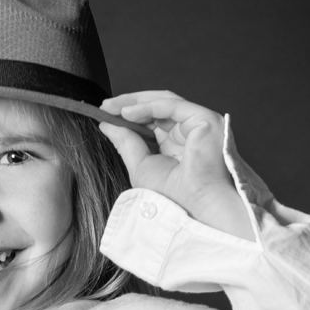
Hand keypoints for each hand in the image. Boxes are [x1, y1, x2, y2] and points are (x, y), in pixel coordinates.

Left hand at [99, 91, 254, 239]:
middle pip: (157, 108)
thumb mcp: (140, 166)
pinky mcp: (205, 120)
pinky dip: (147, 106)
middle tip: (105, 106)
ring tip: (111, 107)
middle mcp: (189, 133)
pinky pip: (171, 105)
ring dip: (134, 103)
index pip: (152, 121)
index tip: (105, 114)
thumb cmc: (175, 196)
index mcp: (177, 145)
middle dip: (128, 105)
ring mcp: (199, 125)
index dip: (128, 116)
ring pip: (164, 102)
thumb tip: (107, 124)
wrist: (194, 207)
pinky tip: (127, 112)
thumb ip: (125, 142)